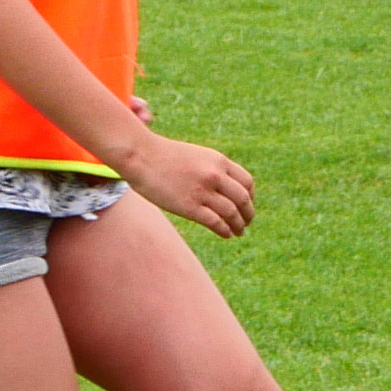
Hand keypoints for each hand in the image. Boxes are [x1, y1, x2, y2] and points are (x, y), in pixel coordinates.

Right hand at [121, 129, 257, 236]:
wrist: (140, 155)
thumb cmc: (164, 156)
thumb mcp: (196, 156)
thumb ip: (212, 169)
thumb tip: (223, 186)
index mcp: (218, 161)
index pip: (247, 182)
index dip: (250, 197)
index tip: (247, 205)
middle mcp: (215, 175)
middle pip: (243, 199)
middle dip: (248, 213)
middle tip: (247, 222)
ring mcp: (202, 191)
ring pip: (231, 213)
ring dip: (239, 225)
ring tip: (239, 232)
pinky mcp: (189, 206)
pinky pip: (215, 222)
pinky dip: (225, 230)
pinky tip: (226, 234)